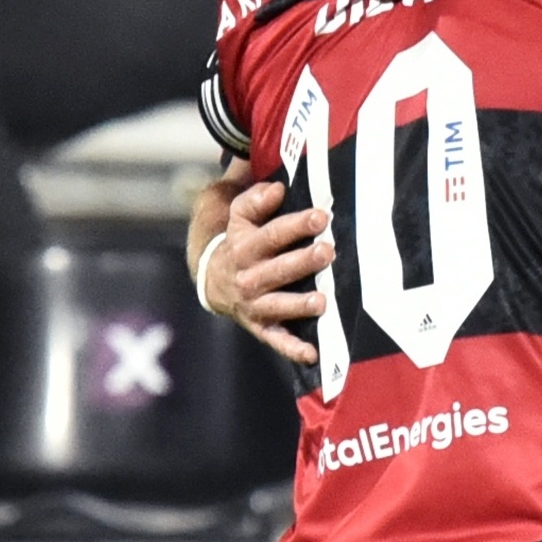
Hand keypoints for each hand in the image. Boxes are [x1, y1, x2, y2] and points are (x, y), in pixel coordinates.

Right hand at [202, 180, 332, 365]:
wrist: (213, 281)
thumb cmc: (241, 240)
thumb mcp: (240, 217)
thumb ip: (255, 200)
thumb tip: (276, 188)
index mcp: (245, 247)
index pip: (271, 235)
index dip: (295, 225)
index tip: (320, 216)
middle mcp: (248, 278)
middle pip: (277, 269)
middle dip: (302, 261)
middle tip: (327, 252)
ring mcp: (254, 304)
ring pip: (277, 305)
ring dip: (298, 304)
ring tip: (321, 301)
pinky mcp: (261, 326)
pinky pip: (277, 339)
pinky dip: (293, 348)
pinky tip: (312, 353)